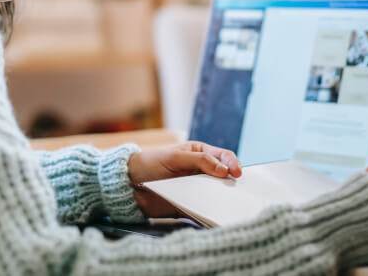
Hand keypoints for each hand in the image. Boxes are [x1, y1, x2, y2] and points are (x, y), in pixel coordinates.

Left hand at [127, 141, 242, 216]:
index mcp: (200, 153)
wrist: (129, 185)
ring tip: (230, 203)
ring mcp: (197, 188)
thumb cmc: (151, 163)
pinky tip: (216, 214)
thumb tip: (225, 170)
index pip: (223, 156)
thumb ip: (200, 161)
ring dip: (223, 198)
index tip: (237, 173)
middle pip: (224, 176)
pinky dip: (211, 211)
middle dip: (232, 182)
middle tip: (238, 189)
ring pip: (217, 194)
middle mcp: (201, 170)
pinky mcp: (190, 205)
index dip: (232, 163)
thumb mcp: (175, 157)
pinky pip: (205, 208)